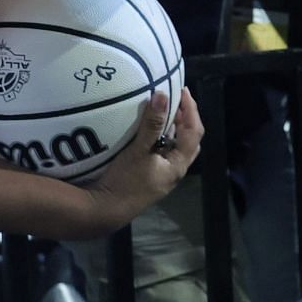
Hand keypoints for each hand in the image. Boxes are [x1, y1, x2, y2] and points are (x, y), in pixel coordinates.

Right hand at [82, 89, 203, 231]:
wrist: (107, 210)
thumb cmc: (125, 180)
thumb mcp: (138, 150)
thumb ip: (152, 124)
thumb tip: (163, 96)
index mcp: (178, 165)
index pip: (194, 132)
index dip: (191, 110)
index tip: (183, 92)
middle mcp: (175, 172)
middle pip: (190, 141)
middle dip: (187, 119)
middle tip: (177, 101)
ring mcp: (164, 177)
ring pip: (177, 148)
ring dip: (175, 129)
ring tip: (164, 112)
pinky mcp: (152, 178)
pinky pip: (165, 154)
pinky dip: (163, 139)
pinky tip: (151, 133)